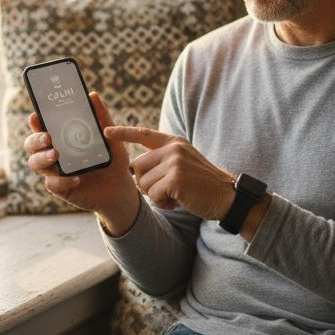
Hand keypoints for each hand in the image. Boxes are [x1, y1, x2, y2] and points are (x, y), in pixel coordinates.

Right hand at [23, 92, 140, 232]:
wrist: (120, 187)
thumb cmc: (111, 159)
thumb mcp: (111, 138)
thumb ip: (102, 117)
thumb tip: (92, 95)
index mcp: (61, 138)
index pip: (41, 127)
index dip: (35, 122)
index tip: (36, 116)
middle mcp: (53, 153)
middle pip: (31, 144)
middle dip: (35, 139)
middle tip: (48, 137)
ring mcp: (54, 171)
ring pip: (35, 163)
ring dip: (42, 158)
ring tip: (56, 155)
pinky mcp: (60, 188)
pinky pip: (52, 184)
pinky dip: (62, 181)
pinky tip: (77, 179)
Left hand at [104, 126, 235, 220]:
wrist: (227, 197)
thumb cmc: (203, 185)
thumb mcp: (185, 163)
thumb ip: (164, 159)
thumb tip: (136, 168)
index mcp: (175, 142)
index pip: (144, 134)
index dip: (124, 133)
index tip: (106, 131)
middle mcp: (173, 148)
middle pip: (137, 166)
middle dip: (145, 183)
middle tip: (165, 191)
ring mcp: (175, 162)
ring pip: (144, 183)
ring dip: (156, 196)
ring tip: (175, 196)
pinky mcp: (175, 178)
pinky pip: (153, 195)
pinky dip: (162, 203)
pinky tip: (178, 202)